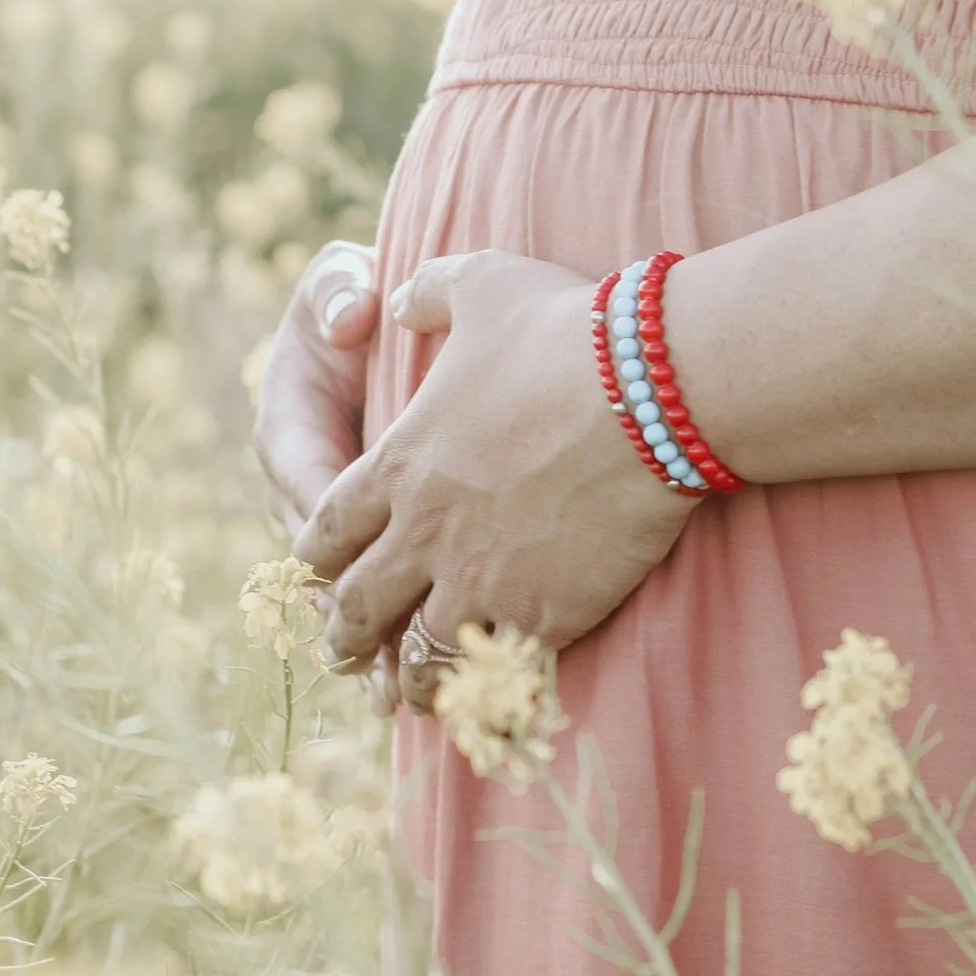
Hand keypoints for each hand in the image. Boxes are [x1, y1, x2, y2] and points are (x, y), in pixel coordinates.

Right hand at [251, 240, 397, 712]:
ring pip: (351, 594)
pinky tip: (426, 688)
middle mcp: (308, 486)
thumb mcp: (345, 285)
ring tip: (395, 697)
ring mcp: (344, 523)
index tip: (354, 563)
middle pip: (323, 562)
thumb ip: (340, 293)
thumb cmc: (367, 305)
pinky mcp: (378, 543)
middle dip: (345, 612)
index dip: (327, 523)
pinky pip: (387, 596)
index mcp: (291, 428)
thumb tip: (353, 315)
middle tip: (370, 658)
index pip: (306, 481)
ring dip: (373, 645)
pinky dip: (404, 639)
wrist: (389, 327)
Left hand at [292, 250, 699, 714]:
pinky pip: (493, 670)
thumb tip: (396, 296)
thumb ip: (427, 293)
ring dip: (412, 674)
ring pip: (419, 654)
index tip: (325, 576)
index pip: (326, 532)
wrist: (656, 389)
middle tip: (349, 653)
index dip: (318, 561)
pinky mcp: (543, 612)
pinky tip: (490, 693)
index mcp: (399, 465)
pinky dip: (484, 686)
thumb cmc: (571, 331)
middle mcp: (424, 533)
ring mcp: (482, 580)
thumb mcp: (482, 283)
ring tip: (416, 690)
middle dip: (348, 635)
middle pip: (358, 607)